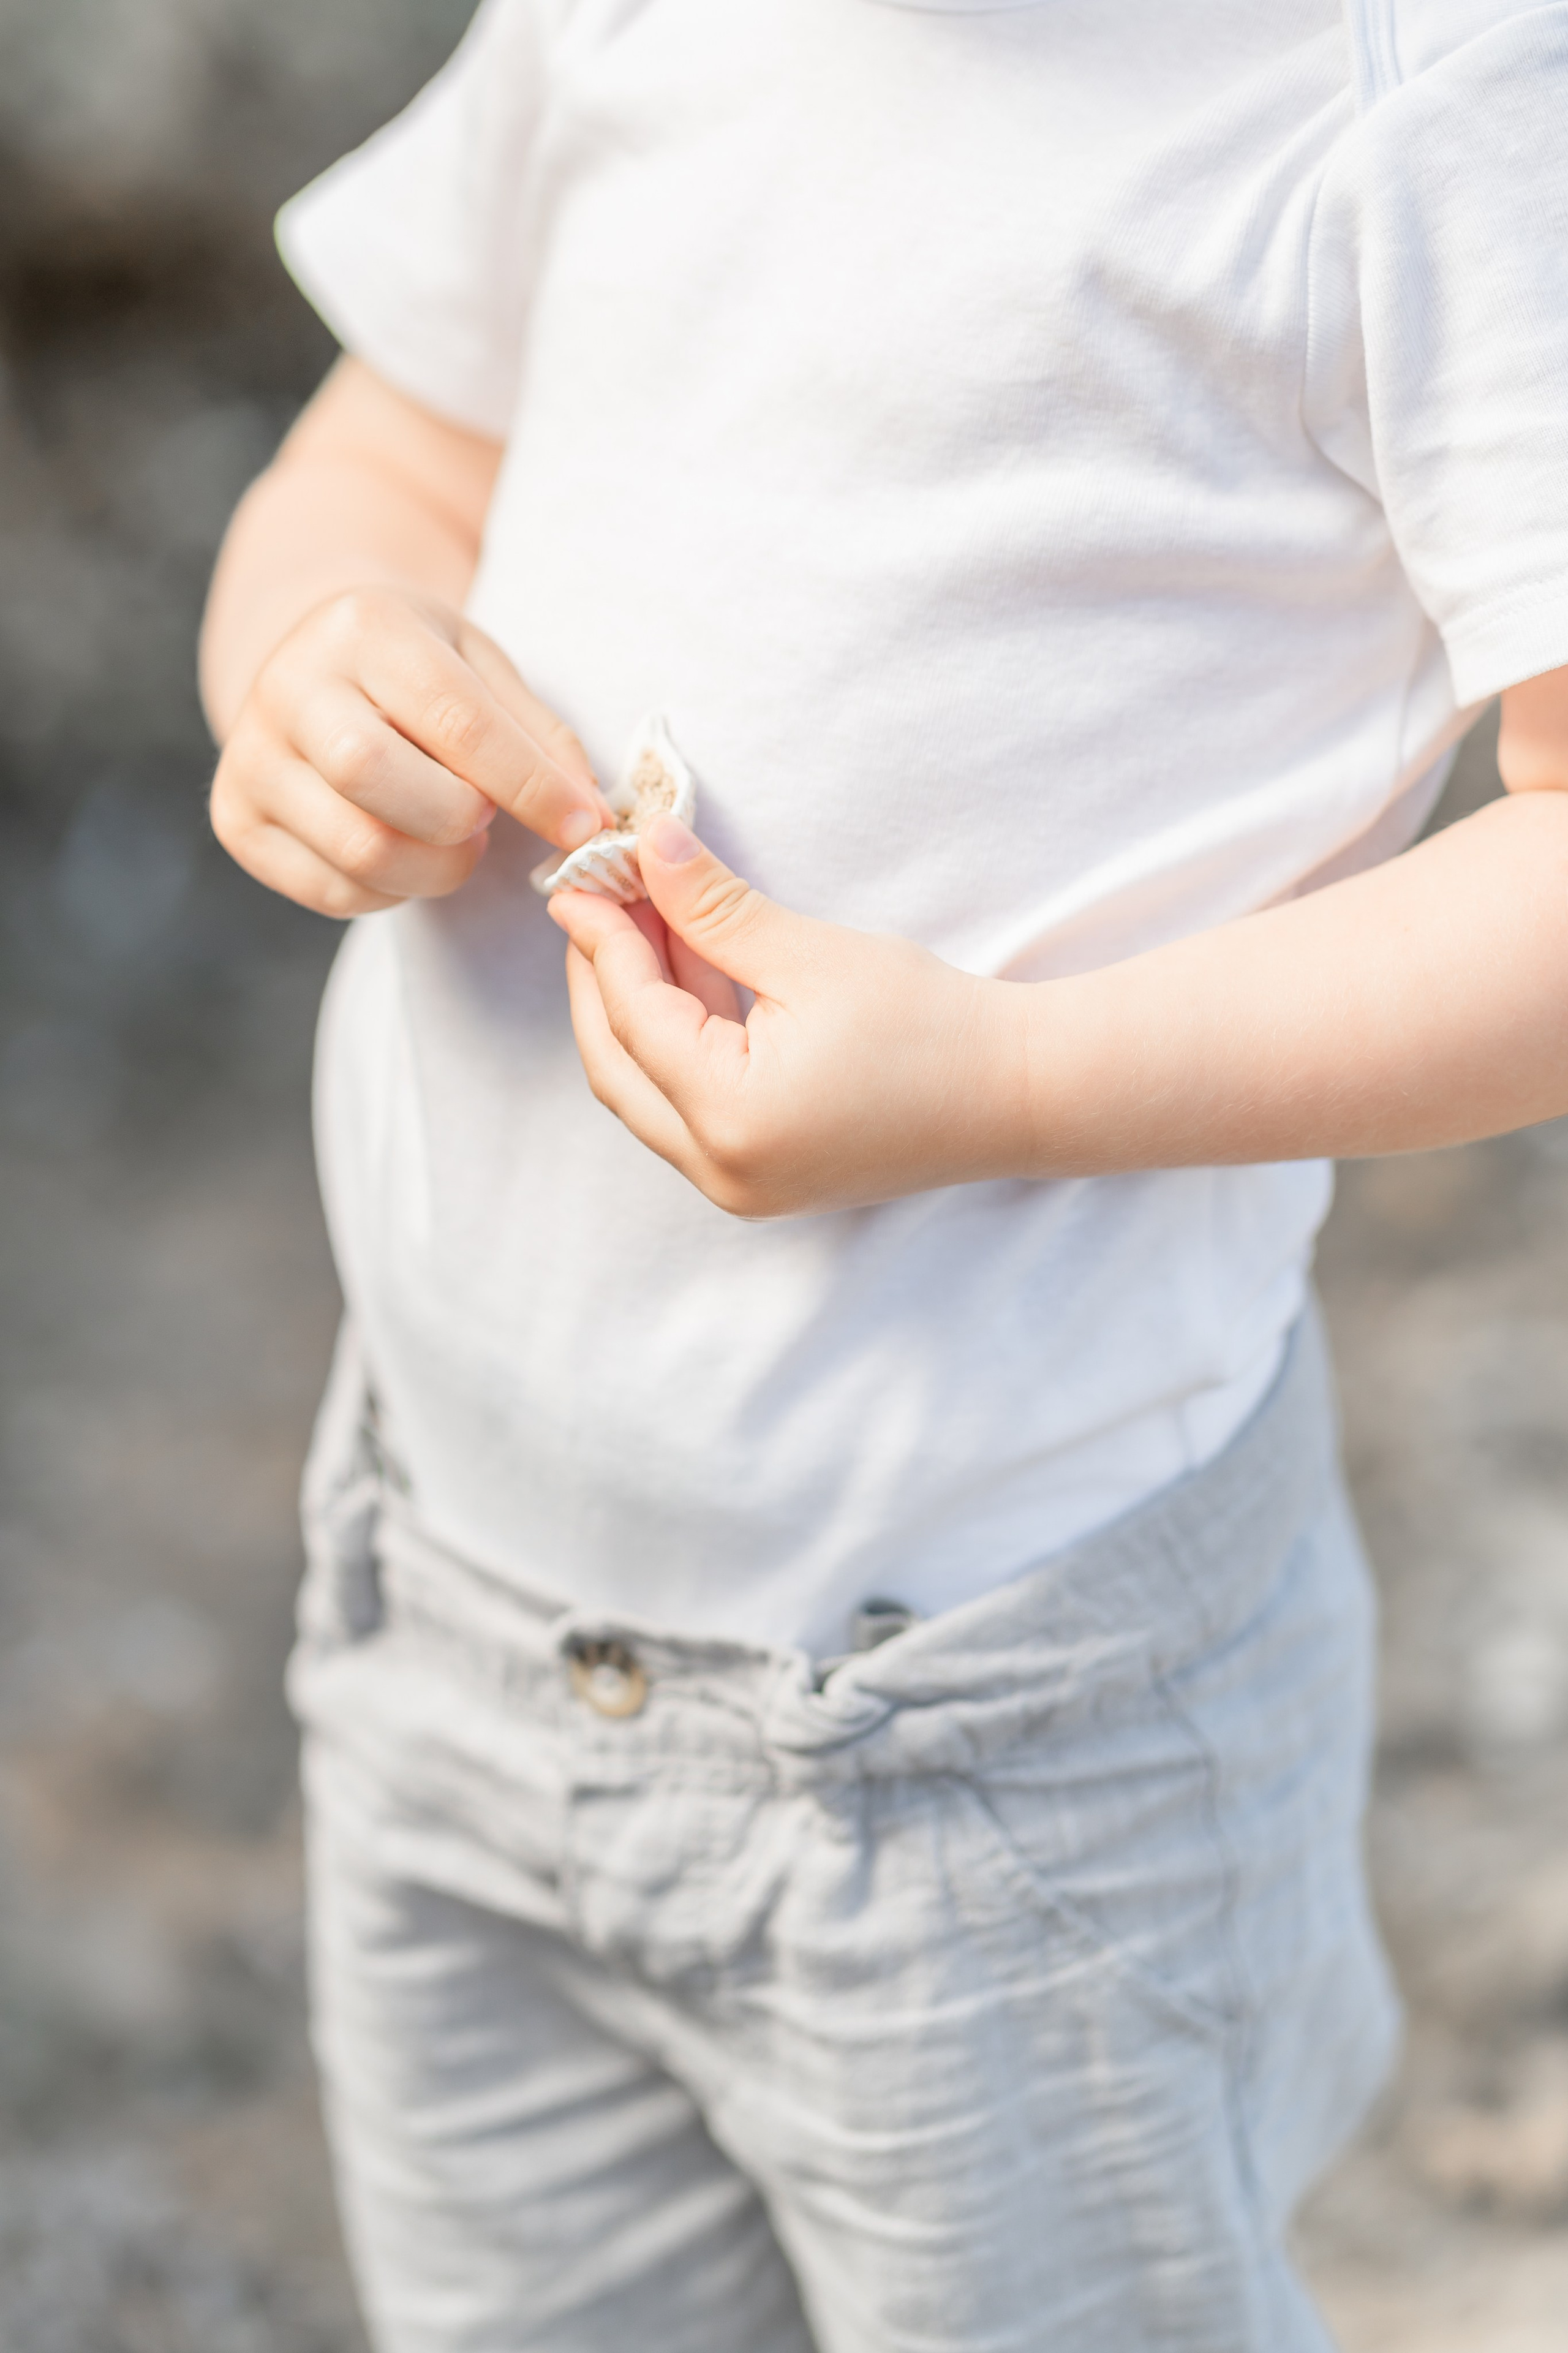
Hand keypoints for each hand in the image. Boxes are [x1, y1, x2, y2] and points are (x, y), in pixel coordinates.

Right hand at [210, 586, 614, 916]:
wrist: (309, 659)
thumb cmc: (415, 667)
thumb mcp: (480, 667)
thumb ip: (539, 735)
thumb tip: (588, 816)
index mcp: (363, 627)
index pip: (457, 724)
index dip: (531, 787)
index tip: (583, 827)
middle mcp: (289, 686)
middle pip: (384, 785)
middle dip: (462, 822)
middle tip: (484, 818)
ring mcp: (250, 757)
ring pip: (361, 851)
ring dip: (435, 868)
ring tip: (452, 836)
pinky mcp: (235, 820)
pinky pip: (334, 891)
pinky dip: (391, 892)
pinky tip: (403, 851)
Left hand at [548, 816, 1031, 1215]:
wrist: (1018, 1093)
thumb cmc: (930, 1024)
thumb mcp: (810, 954)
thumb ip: (713, 907)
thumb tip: (645, 846)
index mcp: (730, 1119)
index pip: (632, 1018)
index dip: (601, 940)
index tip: (581, 880)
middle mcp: (722, 1170)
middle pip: (616, 1067)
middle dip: (600, 980)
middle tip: (596, 904)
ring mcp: (740, 1186)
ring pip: (647, 1091)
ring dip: (638, 1009)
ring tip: (643, 923)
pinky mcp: (762, 1178)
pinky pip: (689, 1107)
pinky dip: (679, 1042)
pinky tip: (687, 972)